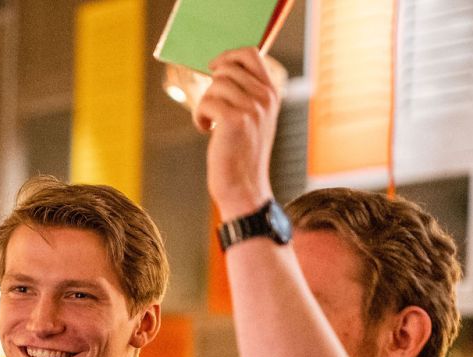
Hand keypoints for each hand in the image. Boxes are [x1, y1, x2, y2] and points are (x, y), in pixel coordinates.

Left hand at [194, 47, 283, 216]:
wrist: (245, 187)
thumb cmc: (242, 153)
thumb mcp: (252, 118)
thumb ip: (245, 92)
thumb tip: (221, 67)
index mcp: (272, 93)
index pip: (251, 53)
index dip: (228, 56)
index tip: (213, 68)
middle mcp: (266, 97)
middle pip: (227, 69)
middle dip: (212, 88)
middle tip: (213, 109)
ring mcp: (253, 108)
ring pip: (215, 85)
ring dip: (205, 103)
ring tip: (210, 123)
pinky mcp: (236, 121)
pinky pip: (206, 102)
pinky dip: (200, 116)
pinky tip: (206, 130)